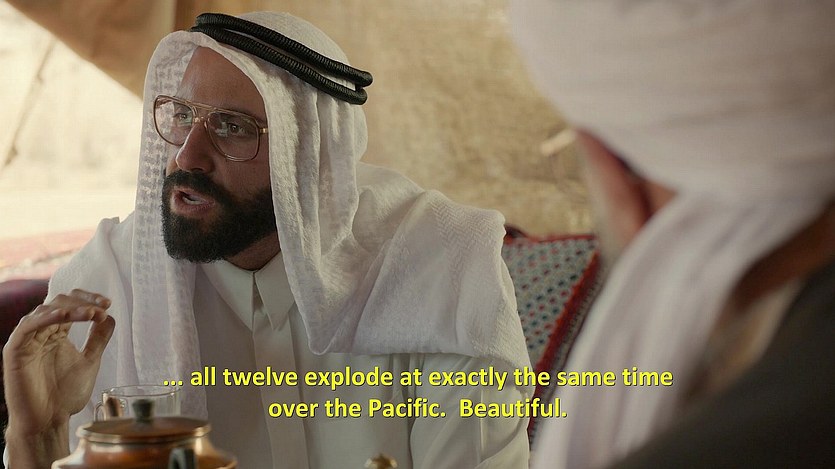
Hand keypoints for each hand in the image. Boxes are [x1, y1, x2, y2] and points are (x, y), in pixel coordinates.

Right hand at [3, 289, 114, 465]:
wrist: (47, 421)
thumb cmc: (65, 396)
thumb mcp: (90, 361)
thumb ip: (98, 339)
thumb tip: (109, 316)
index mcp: (56, 333)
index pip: (70, 304)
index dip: (87, 299)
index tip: (108, 304)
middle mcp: (41, 333)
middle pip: (59, 302)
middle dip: (83, 302)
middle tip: (102, 308)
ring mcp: (27, 340)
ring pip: (45, 311)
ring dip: (70, 308)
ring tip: (91, 313)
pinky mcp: (15, 351)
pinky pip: (27, 327)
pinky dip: (45, 318)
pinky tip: (64, 315)